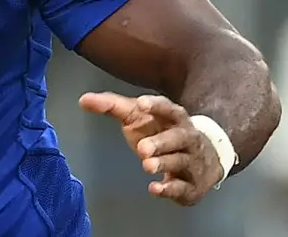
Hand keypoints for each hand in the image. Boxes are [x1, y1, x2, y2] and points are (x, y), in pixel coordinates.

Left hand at [79, 92, 223, 205]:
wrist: (203, 161)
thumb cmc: (161, 132)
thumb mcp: (138, 117)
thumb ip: (112, 107)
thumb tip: (84, 100)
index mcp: (175, 118)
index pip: (168, 108)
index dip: (156, 105)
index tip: (141, 104)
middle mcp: (188, 138)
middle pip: (178, 137)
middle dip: (161, 142)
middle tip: (142, 148)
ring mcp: (192, 162)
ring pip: (181, 161)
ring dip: (164, 164)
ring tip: (147, 165)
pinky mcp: (192, 186)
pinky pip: (183, 187)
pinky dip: (170, 189)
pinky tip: (155, 188)